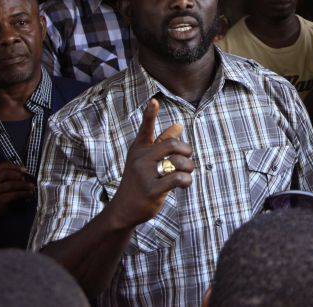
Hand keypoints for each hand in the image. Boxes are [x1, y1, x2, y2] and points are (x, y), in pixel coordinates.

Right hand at [0, 162, 33, 223]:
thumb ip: (6, 176)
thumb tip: (24, 173)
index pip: (3, 166)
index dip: (16, 166)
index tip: (25, 169)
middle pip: (6, 174)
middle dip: (20, 175)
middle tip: (28, 179)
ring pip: (11, 184)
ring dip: (24, 185)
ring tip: (31, 187)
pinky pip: (13, 195)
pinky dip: (23, 194)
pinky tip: (29, 194)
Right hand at [106, 99, 193, 229]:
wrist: (123, 210)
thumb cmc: (139, 181)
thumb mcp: (146, 160)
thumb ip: (162, 142)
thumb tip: (179, 125)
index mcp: (139, 149)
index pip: (145, 128)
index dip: (150, 114)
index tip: (154, 101)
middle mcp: (140, 159)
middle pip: (172, 145)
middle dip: (187, 151)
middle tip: (187, 159)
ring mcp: (144, 174)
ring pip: (178, 162)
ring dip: (188, 168)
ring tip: (186, 174)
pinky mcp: (151, 190)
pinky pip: (178, 178)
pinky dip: (186, 180)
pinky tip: (184, 184)